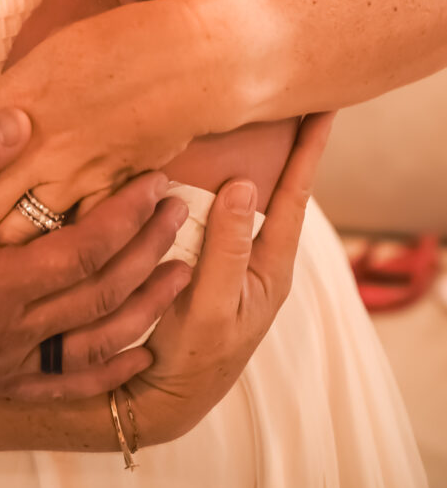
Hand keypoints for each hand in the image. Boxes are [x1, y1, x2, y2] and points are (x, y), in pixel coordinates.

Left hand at [0, 0, 206, 239]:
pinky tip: (19, 283)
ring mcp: (76, 172)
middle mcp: (39, 139)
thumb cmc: (123, 45)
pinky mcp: (108, 193)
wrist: (198, 58)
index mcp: (19, 94)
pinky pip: (65, 237)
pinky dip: (39, 259)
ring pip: (14, 230)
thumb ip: (8, 94)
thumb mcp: (50, 57)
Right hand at [0, 109, 194, 398]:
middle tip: (180, 211)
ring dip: (141, 307)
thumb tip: (20, 120)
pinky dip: (104, 370)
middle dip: (146, 252)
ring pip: (89, 343)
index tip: (156, 182)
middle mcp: (2, 335)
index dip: (125, 218)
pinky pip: (59, 383)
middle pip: (99, 297)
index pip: (81, 251)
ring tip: (181, 272)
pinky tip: (135, 355)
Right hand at [126, 113, 333, 442]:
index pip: (295, 193)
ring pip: (238, 193)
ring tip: (248, 112)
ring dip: (242, 153)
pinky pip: (205, 206)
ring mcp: (227, 255)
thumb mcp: (212, 305)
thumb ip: (227, 247)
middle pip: (273, 185)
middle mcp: (253, 254)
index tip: (325, 105)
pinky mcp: (198, 256)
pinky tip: (193, 157)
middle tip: (286, 93)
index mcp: (268, 264)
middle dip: (282, 140)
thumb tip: (242, 184)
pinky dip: (204, 176)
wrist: (163, 394)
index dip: (309, 148)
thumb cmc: (194, 356)